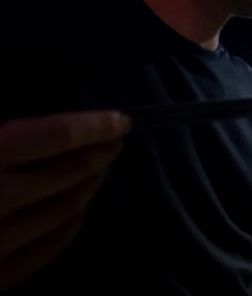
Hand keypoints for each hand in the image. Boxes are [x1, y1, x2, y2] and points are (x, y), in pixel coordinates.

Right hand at [0, 110, 130, 290]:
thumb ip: (6, 137)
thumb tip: (48, 130)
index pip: (57, 136)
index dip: (94, 126)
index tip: (120, 121)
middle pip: (68, 174)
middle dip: (99, 155)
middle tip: (116, 143)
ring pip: (65, 212)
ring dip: (90, 188)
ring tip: (101, 171)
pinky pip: (45, 250)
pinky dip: (70, 226)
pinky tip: (78, 212)